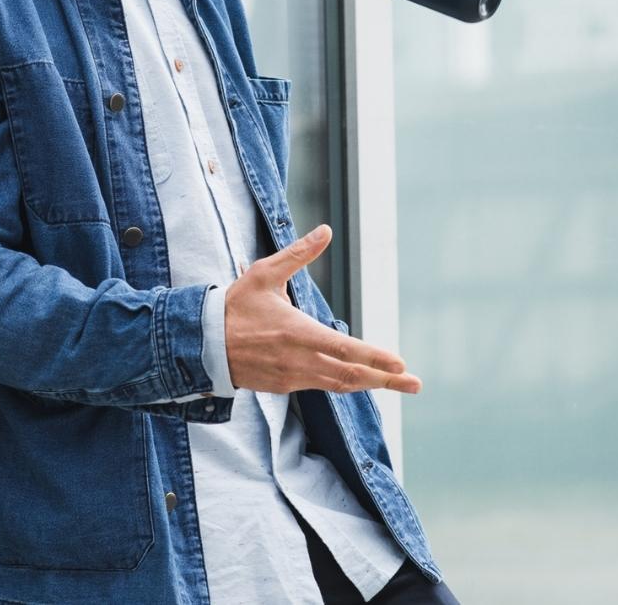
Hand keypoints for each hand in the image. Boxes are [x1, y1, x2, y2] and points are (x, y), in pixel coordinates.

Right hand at [224, 224, 421, 394]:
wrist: (202, 343)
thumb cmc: (234, 305)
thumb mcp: (264, 273)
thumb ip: (299, 254)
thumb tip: (326, 230)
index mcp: (296, 333)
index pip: (344, 349)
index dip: (374, 358)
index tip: (400, 363)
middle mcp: (298, 361)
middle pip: (349, 375)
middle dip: (386, 380)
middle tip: (415, 382)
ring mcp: (291, 377)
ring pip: (338, 385)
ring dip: (369, 383)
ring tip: (397, 382)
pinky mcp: (283, 386)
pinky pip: (320, 385)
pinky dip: (343, 383)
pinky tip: (359, 379)